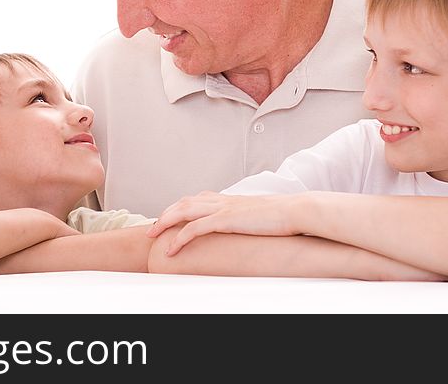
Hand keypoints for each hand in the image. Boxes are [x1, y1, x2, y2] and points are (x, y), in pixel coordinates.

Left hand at [146, 191, 302, 255]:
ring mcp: (223, 208)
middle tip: (153, 228)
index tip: (168, 217)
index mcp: (229, 199)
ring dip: (165, 222)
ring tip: (153, 235)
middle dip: (165, 214)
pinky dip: (180, 238)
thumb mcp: (259, 216)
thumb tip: (247, 228)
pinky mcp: (226, 220)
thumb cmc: (282, 217)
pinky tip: (172, 249)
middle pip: (184, 202)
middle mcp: (222, 200)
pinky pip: (195, 228)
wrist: (295, 211)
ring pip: (183, 211)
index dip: (179, 207)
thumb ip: (248, 219)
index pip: (196, 199)